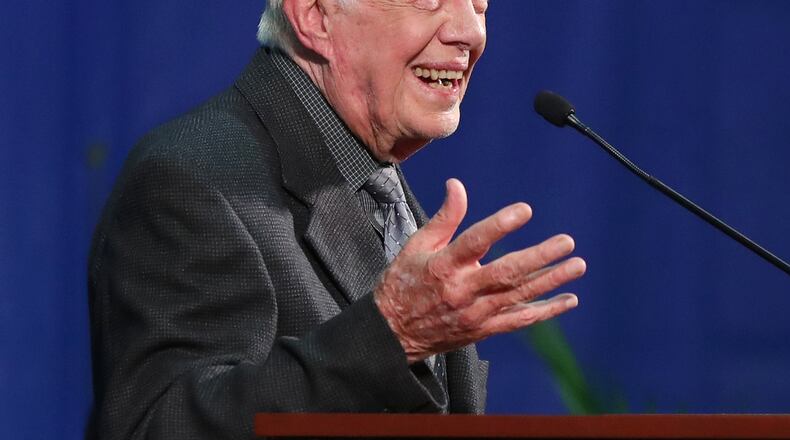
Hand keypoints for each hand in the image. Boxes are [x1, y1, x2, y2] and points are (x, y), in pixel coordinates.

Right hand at [374, 178, 585, 362]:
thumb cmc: (403, 283)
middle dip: (540, 257)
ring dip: (550, 280)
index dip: (500, 225)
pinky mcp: (483, 329)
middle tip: (566, 242)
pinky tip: (567, 300)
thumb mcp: (416, 246)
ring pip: (519, 295)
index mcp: (444, 266)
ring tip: (576, 265)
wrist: (393, 333)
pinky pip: (519, 321)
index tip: (525, 210)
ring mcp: (475, 313)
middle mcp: (463, 290)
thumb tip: (457, 185)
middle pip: (507, 272)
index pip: (475, 242)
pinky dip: (545, 311)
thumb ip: (444, 218)